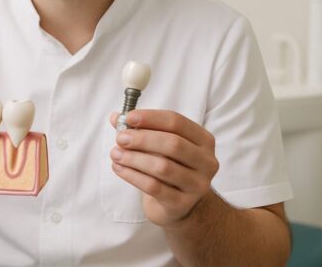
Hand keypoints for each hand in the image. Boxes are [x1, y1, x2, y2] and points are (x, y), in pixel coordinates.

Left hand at [109, 110, 218, 226]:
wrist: (178, 205)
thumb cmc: (167, 166)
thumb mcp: (158, 145)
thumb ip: (139, 129)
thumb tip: (116, 118)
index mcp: (203, 140)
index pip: (177, 122)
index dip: (151, 118)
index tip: (128, 117)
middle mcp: (206, 162)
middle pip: (173, 144)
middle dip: (142, 139)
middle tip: (120, 138)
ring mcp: (197, 185)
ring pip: (163, 167)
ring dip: (134, 158)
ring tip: (115, 154)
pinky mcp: (182, 204)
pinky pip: (154, 187)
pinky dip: (132, 175)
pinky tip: (118, 168)